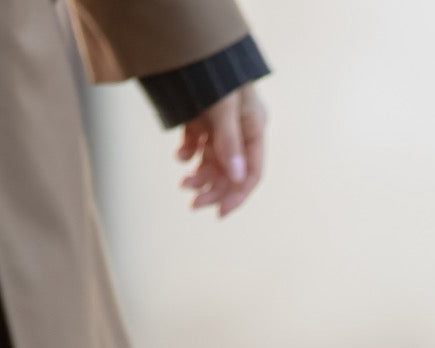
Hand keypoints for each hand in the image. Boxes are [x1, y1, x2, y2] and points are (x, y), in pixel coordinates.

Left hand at [176, 83, 265, 215]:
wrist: (189, 47)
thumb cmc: (213, 74)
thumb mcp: (224, 108)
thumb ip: (229, 143)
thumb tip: (236, 177)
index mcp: (254, 127)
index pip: (252, 172)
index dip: (238, 195)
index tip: (220, 213)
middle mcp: (239, 131)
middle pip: (230, 172)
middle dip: (212, 188)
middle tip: (193, 203)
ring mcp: (220, 126)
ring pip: (211, 162)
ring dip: (198, 175)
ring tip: (182, 181)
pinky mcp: (201, 121)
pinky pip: (196, 147)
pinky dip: (187, 154)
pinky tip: (180, 153)